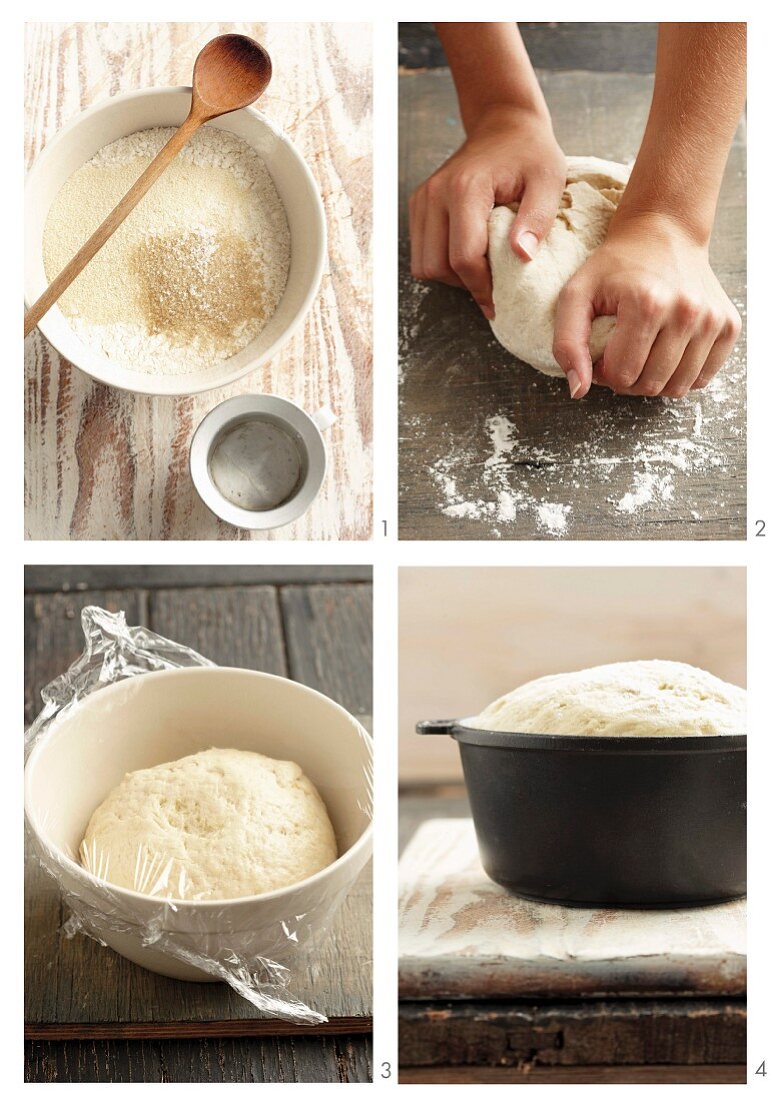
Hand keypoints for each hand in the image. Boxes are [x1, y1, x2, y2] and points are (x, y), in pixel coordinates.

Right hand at [409, 105, 565, 318]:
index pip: (463, 257)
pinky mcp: (418, 206)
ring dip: (451, 277)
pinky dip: (442, 263)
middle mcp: (436, 194)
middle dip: (466, 284)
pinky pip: (421, 253)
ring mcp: (423, 200)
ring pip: (424, 265)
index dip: (482, 287)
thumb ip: (537, 219)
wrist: (503, 123)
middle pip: (439, 267)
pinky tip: (468, 255)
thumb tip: (522, 257)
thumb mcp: (549, 181)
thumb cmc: (530, 153)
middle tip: (494, 286)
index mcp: (466, 188)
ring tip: (481, 269)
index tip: (501, 301)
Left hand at [553, 212, 740, 398]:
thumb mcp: (576, 295)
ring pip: (678, 388)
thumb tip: (578, 390)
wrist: (664, 233)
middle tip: (620, 354)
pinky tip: (666, 352)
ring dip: (654, 381)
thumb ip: (567, 344)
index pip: (621, 375)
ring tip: (642, 354)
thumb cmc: (615, 266)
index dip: (604, 372)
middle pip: (650, 385)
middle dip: (628, 380)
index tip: (602, 351)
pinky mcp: (729, 326)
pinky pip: (702, 378)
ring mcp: (713, 319)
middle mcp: (687, 311)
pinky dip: (681, 375)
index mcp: (648, 303)